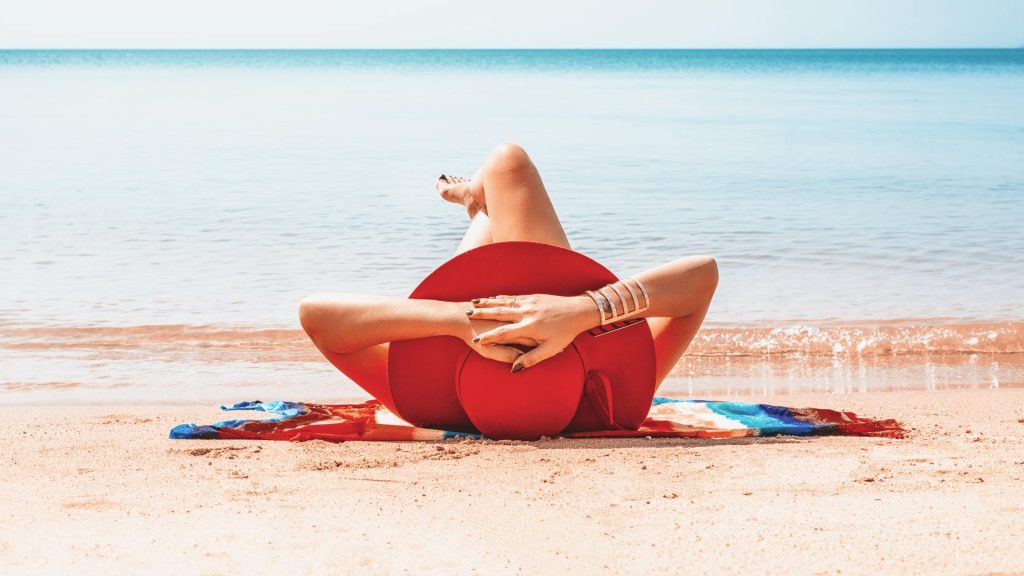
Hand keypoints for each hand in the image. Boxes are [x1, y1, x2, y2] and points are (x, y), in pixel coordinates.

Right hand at [465, 293, 597, 371]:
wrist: (579, 310)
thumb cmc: (565, 332)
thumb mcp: (551, 349)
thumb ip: (532, 358)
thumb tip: (516, 368)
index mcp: (530, 327)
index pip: (504, 333)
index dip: (488, 336)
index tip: (475, 339)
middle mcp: (527, 313)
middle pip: (500, 312)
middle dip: (482, 313)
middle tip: (466, 313)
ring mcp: (530, 302)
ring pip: (504, 302)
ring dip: (488, 303)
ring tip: (473, 303)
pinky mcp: (534, 296)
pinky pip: (513, 297)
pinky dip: (501, 298)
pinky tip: (493, 298)